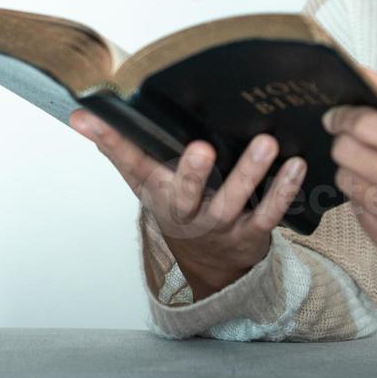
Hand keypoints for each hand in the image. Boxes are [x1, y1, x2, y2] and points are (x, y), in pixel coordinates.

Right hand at [68, 109, 306, 298]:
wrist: (210, 262)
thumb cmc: (178, 203)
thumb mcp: (145, 179)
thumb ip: (118, 146)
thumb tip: (79, 114)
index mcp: (158, 193)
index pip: (131, 166)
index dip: (112, 144)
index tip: (91, 119)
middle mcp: (186, 211)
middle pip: (185, 195)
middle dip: (192, 173)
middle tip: (201, 147)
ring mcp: (220, 225)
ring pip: (233, 203)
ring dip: (250, 174)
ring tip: (266, 144)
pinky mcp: (252, 233)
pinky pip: (269, 213)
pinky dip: (283, 190)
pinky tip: (296, 165)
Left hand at [323, 71, 376, 281]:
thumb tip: (363, 74)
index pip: (363, 126)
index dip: (344, 115)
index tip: (339, 113)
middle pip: (345, 154)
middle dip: (345, 139)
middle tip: (359, 137)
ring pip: (345, 181)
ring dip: (354, 168)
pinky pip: (355, 210)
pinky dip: (365, 196)